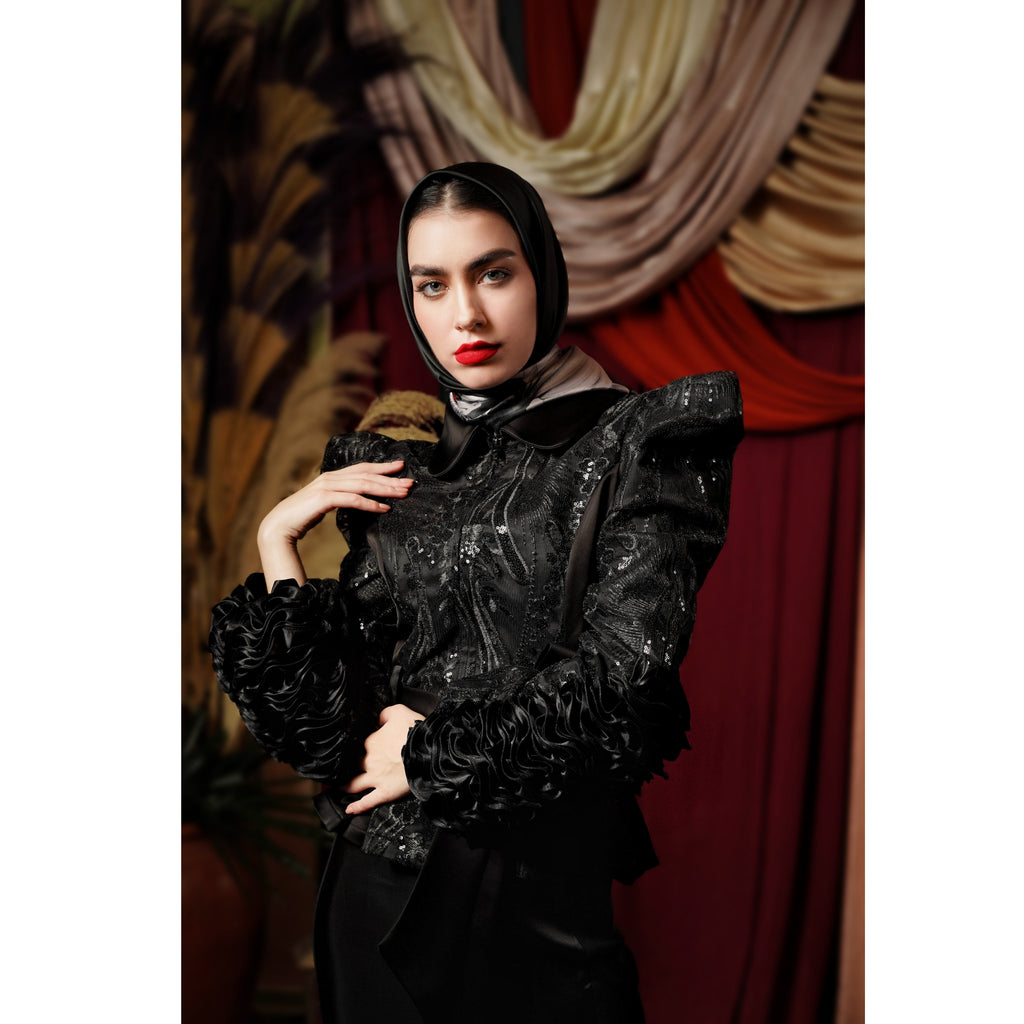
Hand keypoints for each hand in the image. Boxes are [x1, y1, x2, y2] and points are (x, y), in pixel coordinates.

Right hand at [257, 460, 412, 585]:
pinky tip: (383, 508)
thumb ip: (339, 497)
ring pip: (362, 484)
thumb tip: (358, 499)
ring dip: (385, 489)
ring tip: (402, 494)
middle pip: (366, 474)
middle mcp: (330, 477)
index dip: (382, 466)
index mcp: (331, 477)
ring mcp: (326, 487)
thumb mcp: (325, 503)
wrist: (279, 526)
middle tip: (410, 482)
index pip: (361, 468)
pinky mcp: (324, 499)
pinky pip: (352, 499)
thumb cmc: (302, 517)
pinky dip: (370, 503)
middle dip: (390, 477)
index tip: (400, 466)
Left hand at [343, 704, 425, 814]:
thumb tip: (378, 719)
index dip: (355, 746)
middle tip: (335, 771)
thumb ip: (384, 714)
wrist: (431, 750)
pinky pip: (368, 802)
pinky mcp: (386, 791)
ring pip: (353, 785)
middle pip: (349, 766)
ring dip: (343, 787)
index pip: (356, 745)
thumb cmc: (416, 731)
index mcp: (370, 742)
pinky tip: (349, 809)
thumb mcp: (399, 711)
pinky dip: (357, 807)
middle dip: (342, 769)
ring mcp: (376, 778)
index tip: (355, 748)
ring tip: (335, 789)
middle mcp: (369, 761)